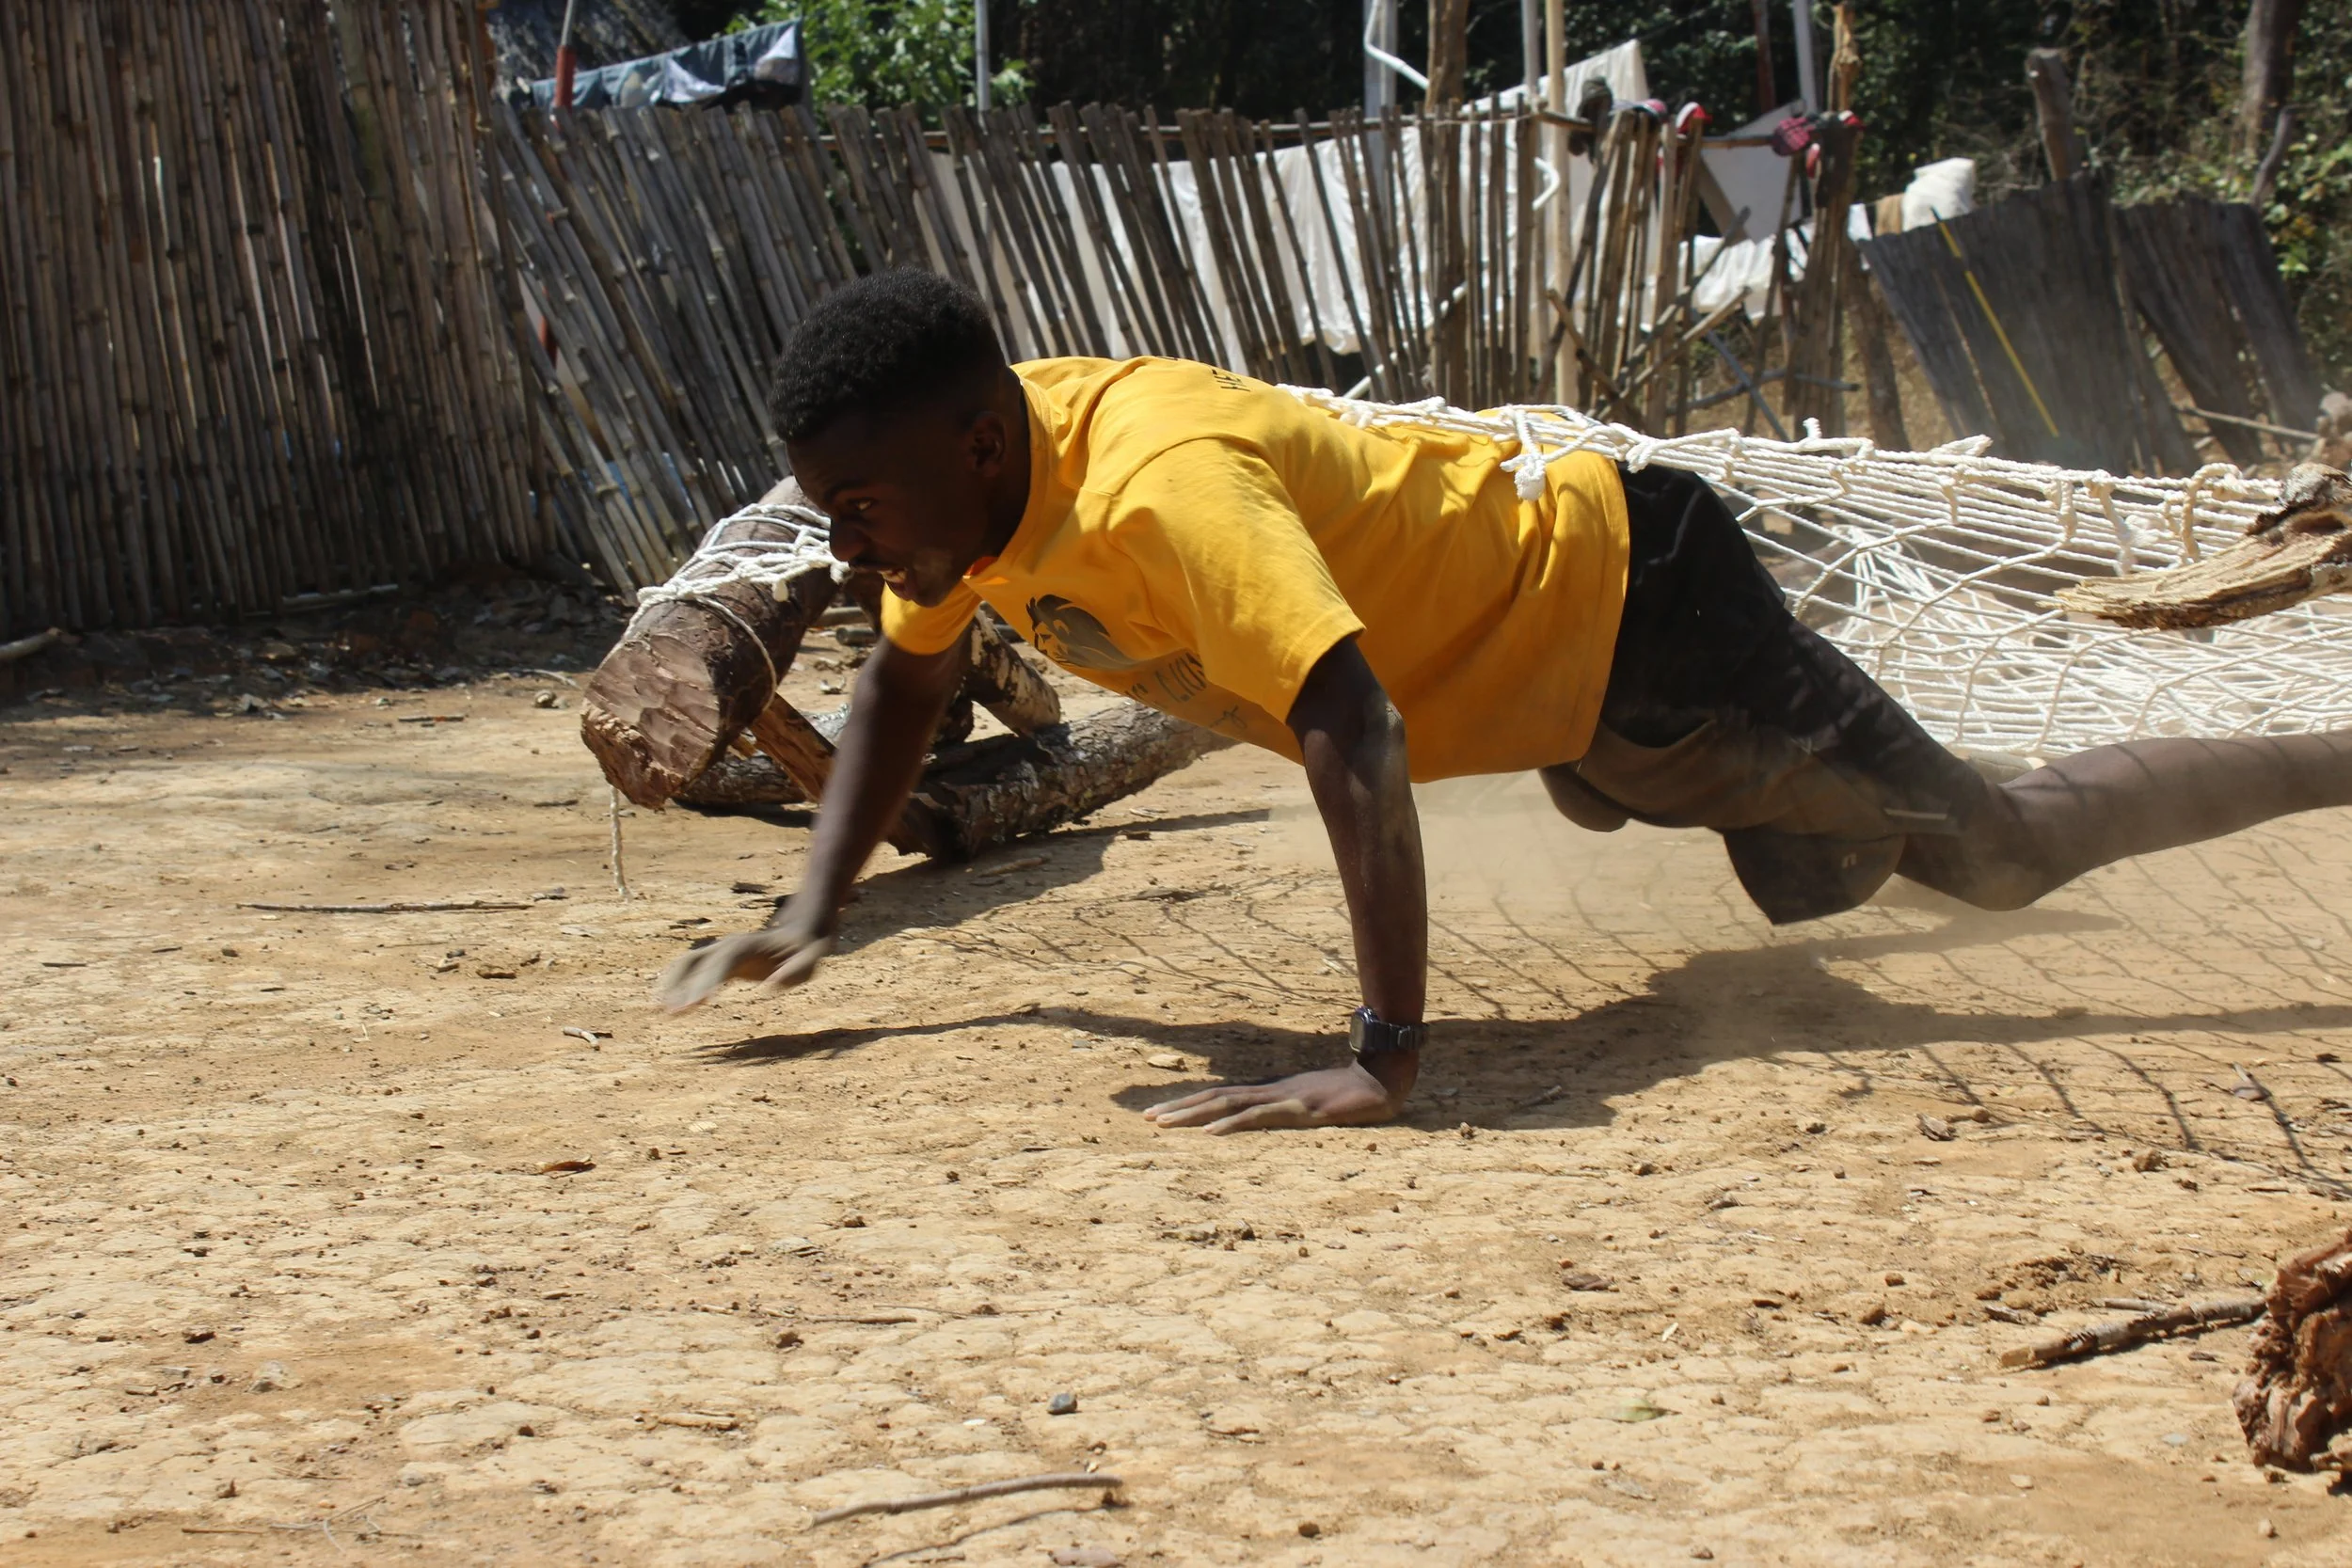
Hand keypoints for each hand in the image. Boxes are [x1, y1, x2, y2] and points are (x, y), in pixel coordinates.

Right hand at [653, 917, 832, 1011]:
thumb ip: (795, 971)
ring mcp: (721, 953)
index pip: (721, 963)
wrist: (800, 935)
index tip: (697, 1003)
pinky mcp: (720, 963)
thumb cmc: (806, 951)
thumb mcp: (810, 961)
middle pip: (697, 963)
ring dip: (672, 985)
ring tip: (659, 1009)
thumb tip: (773, 984)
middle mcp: (728, 946)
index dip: (708, 981)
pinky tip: (669, 1005)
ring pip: (687, 965)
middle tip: (671, 1013)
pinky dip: (678, 986)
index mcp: (746, 945)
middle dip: (683, 987)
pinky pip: (692, 972)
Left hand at [1143, 1060, 1408, 1133]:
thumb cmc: (1350, 1094)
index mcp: (1271, 1092)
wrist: (1382, 1079)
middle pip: (1215, 1098)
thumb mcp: (1314, 1104)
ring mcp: (1283, 1099)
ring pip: (1227, 1105)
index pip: (1222, 1096)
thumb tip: (1272, 1119)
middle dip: (1180, 1109)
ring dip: (1193, 1115)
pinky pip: (1258, 1117)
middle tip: (1147, 1120)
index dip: (1191, 1104)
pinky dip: (1231, 1124)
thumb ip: (1293, 1110)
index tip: (1162, 1114)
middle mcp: (1270, 1092)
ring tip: (1165, 1124)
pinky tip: (1211, 1133)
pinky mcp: (1298, 1110)